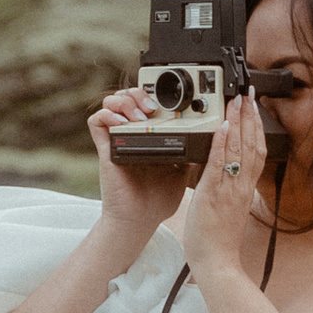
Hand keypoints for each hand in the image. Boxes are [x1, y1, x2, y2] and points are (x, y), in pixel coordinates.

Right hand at [87, 83, 199, 236]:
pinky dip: (107, 116)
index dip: (156, 93)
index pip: (148, 100)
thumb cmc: (159, 199)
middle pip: (129, 95)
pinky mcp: (105, 149)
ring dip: (125, 101)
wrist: (142, 220)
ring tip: (141, 115)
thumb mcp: (184, 170)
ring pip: (111, 102)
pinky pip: (96, 122)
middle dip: (141, 92)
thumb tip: (215, 137)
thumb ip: (194, 153)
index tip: (173, 100)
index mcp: (150, 134)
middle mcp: (132, 133)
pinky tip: (123, 124)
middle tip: (154, 107)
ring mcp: (117, 139)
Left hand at [184, 93, 269, 288]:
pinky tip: (223, 127)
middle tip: (249, 94)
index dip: (256, 127)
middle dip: (250, 117)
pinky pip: (220, 165)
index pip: (256, 151)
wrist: (217, 262)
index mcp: (244, 189)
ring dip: (239, 122)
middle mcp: (241, 186)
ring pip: (239, 150)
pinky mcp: (213, 194)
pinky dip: (223, 144)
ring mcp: (229, 189)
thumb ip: (231, 187)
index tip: (254, 107)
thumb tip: (227, 170)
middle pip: (251, 145)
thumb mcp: (229, 208)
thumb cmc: (219, 239)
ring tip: (238, 101)